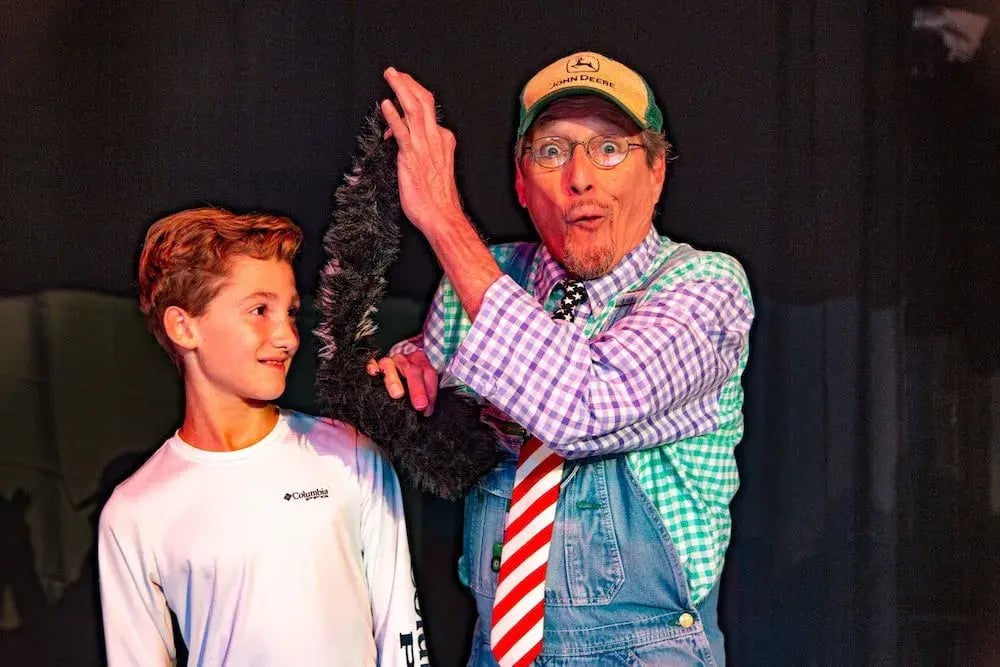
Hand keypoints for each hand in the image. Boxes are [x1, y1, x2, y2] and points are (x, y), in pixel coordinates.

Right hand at [366, 349, 438, 415]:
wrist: (388, 371)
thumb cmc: (406, 382)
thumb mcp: (419, 385)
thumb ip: (425, 394)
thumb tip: (426, 411)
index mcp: (419, 362)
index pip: (429, 373)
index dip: (431, 391)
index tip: (428, 408)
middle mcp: (404, 360)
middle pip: (412, 370)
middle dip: (417, 389)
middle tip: (420, 405)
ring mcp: (388, 361)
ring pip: (391, 366)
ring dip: (394, 380)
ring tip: (397, 395)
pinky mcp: (373, 364)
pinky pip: (372, 364)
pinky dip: (373, 368)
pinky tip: (373, 374)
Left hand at [380, 67, 465, 235]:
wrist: (442, 215)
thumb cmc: (436, 197)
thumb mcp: (435, 167)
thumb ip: (421, 150)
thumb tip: (400, 139)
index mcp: (443, 139)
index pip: (429, 111)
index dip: (412, 100)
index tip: (400, 92)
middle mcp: (436, 138)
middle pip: (423, 101)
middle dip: (408, 83)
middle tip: (394, 72)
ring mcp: (424, 146)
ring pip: (414, 109)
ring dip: (401, 89)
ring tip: (390, 75)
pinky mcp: (411, 156)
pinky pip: (402, 131)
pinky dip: (393, 116)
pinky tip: (385, 104)